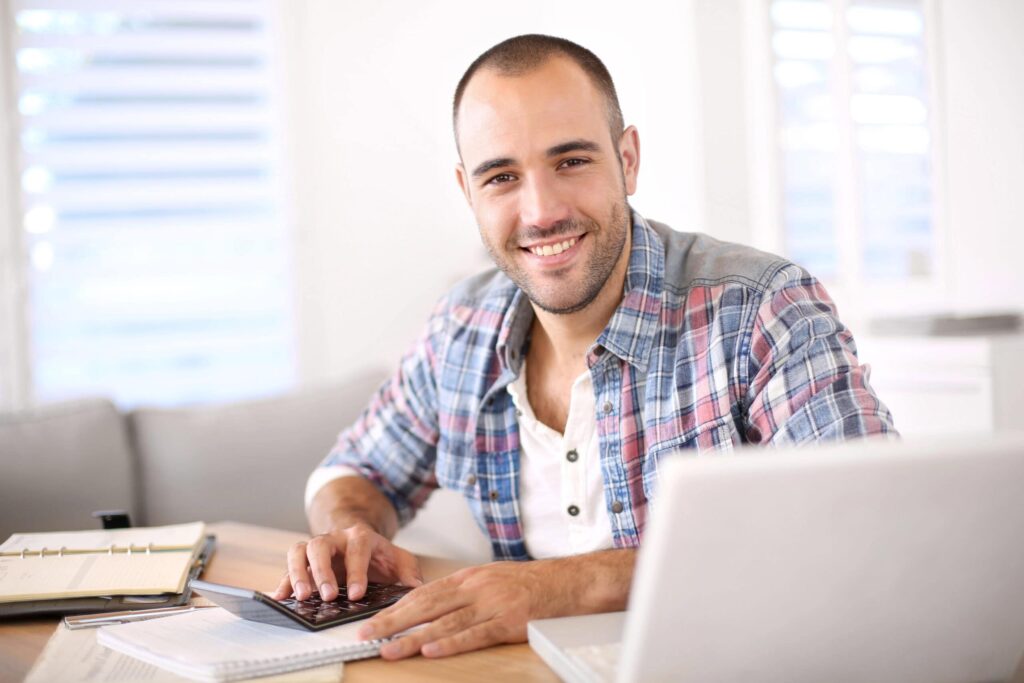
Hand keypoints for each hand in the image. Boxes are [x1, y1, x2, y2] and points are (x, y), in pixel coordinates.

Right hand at [272, 522, 422, 601]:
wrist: (359, 539)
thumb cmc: (379, 555)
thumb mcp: (399, 559)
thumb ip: (409, 571)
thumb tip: (416, 588)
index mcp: (360, 536)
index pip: (357, 550)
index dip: (356, 571)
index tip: (357, 594)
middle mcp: (334, 538)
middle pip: (321, 546)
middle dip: (323, 571)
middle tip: (328, 595)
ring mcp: (315, 548)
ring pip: (299, 551)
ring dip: (298, 573)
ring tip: (303, 597)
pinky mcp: (302, 561)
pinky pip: (287, 567)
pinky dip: (282, 582)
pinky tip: (279, 598)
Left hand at [356, 561, 561, 658]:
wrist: (570, 581)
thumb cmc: (533, 583)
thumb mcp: (492, 579)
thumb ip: (464, 592)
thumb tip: (433, 607)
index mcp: (470, 577)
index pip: (424, 593)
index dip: (395, 607)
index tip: (372, 619)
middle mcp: (476, 588)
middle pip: (426, 606)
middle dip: (392, 621)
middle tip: (366, 634)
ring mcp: (493, 604)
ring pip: (444, 622)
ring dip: (412, 637)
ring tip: (388, 649)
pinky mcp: (509, 622)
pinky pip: (475, 634)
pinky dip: (451, 643)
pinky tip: (431, 649)